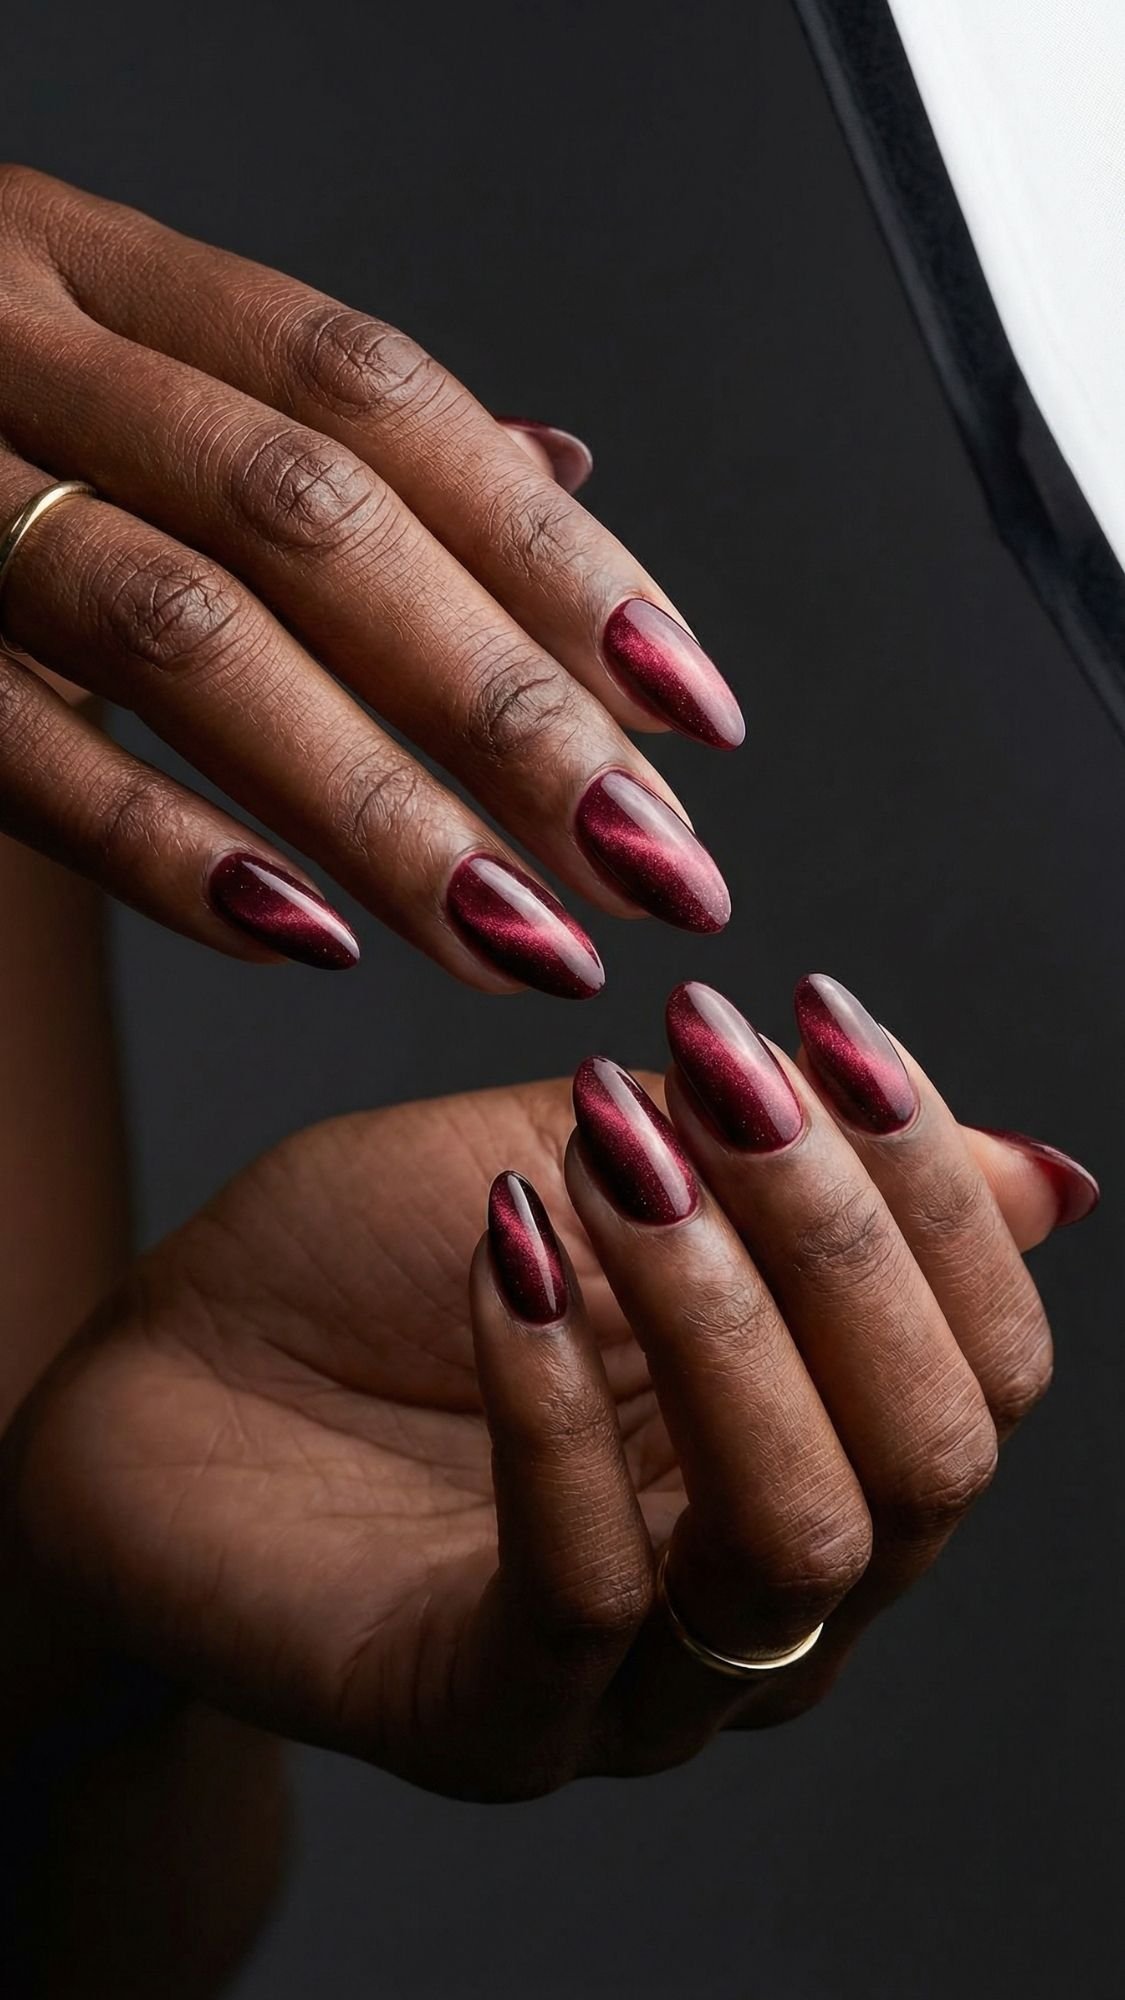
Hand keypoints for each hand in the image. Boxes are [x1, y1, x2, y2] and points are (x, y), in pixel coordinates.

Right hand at [0, 166, 740, 992]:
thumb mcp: (114, 351)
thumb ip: (322, 422)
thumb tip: (564, 467)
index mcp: (104, 265)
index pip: (380, 395)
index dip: (552, 553)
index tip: (691, 709)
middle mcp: (12, 341)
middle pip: (307, 516)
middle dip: (504, 703)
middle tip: (653, 863)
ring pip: (175, 634)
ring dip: (375, 806)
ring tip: (521, 937)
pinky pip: (8, 745)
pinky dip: (162, 848)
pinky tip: (309, 937)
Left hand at [4, 976, 1094, 1798]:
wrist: (163, 1379)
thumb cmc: (376, 1265)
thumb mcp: (592, 1166)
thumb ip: (786, 1173)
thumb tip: (1049, 1179)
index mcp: (819, 1453)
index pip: (985, 1367)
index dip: (937, 1193)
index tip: (825, 1019)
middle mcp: (768, 1596)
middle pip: (929, 1460)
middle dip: (841, 1240)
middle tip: (718, 1080)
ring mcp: (642, 1686)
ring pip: (796, 1538)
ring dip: (720, 1312)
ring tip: (604, 1155)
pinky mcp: (491, 1724)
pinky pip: (588, 1589)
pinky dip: (560, 1401)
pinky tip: (505, 1255)